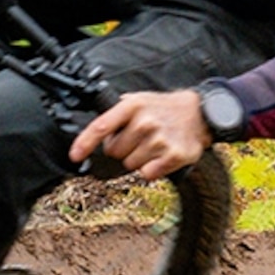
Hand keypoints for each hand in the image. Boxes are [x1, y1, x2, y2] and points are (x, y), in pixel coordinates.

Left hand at [68, 88, 212, 181]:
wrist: (200, 113)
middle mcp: (144, 122)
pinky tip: (162, 155)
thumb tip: (93, 132)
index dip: (84, 143)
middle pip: (114, 152)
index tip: (74, 156)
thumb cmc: (163, 108)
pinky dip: (152, 169)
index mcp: (132, 106)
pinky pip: (147, 174)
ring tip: (154, 144)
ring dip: (139, 159)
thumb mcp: (138, 100)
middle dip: (123, 149)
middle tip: (139, 139)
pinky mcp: (173, 156)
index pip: (101, 127)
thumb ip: (116, 113)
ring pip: (131, 165)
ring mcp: (159, 139)